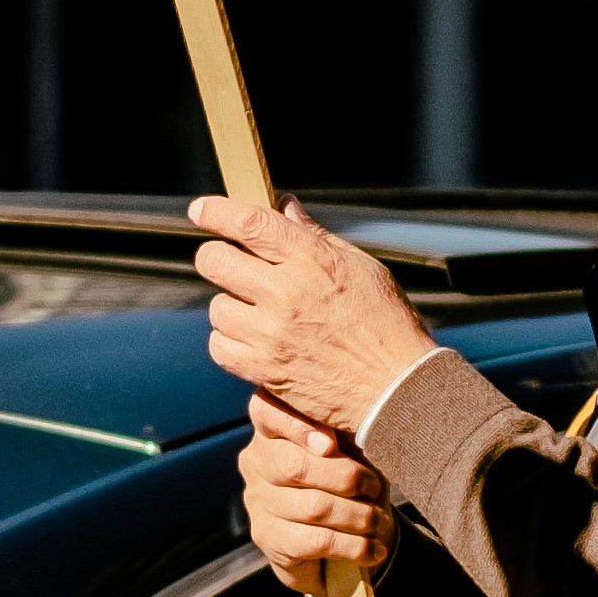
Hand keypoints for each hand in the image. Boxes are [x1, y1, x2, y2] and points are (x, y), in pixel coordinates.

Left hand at [193, 193, 437, 435]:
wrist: (397, 388)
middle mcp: (285, 293)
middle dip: (216, 257)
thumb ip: (316, 237)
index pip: (249, 223)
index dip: (216, 212)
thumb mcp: (361, 268)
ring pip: (216, 307)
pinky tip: (252, 339)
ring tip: (256, 311)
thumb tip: (285, 207)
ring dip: (231, 305)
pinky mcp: (264, 369)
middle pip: (216, 261)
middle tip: (229, 263)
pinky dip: (229, 341)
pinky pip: (220, 346)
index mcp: (312, 260)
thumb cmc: (386, 323)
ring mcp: (271, 334)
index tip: (200, 211)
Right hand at [240, 391, 393, 596]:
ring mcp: (257, 500)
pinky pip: (315, 541)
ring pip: (312, 506)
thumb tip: (362, 428)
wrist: (341, 540)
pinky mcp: (267, 537)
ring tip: (380, 522)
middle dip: (345, 477)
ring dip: (358, 516)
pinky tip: (373, 549)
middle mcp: (256, 460)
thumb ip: (347, 433)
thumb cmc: (350, 483)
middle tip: (374, 487)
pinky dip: (353, 546)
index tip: (331, 444)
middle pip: (292, 465)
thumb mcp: (353, 450)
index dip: (296, 426)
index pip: (266, 411)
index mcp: (273, 428)